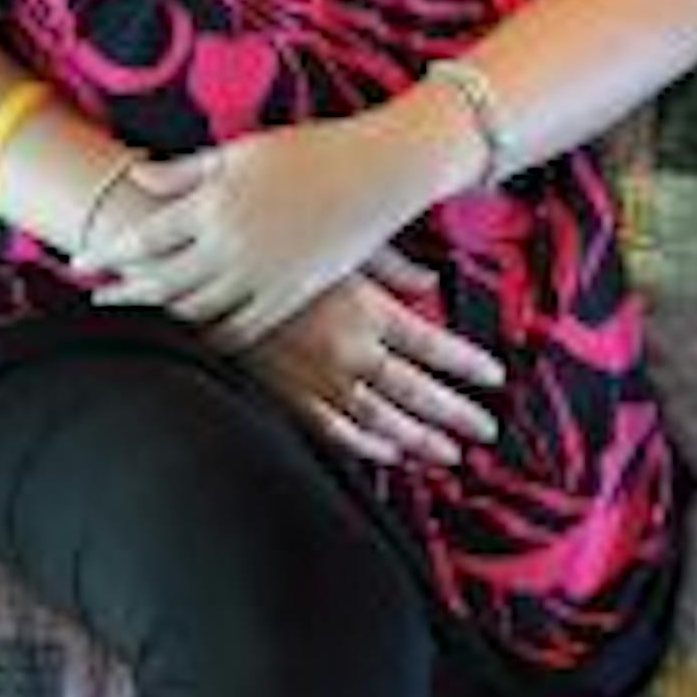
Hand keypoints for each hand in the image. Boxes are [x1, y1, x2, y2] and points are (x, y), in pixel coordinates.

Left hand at [85, 112, 440, 352]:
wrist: (379, 172)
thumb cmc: (310, 150)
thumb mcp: (242, 152)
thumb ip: (187, 171)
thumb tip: (137, 174)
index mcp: (215, 204)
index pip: (145, 238)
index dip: (108, 254)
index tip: (79, 264)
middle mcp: (232, 245)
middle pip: (161, 282)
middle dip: (123, 293)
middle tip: (94, 300)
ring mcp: (262, 275)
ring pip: (197, 311)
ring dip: (160, 319)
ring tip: (135, 321)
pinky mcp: (291, 296)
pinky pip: (241, 329)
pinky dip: (211, 340)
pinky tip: (191, 343)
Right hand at [242, 248, 500, 469]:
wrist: (201, 273)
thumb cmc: (271, 247)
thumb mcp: (339, 243)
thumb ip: (389, 265)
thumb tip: (429, 282)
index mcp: (365, 309)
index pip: (433, 345)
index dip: (468, 364)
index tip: (495, 377)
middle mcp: (347, 350)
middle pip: (416, 391)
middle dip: (457, 414)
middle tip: (486, 431)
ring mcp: (316, 379)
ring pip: (381, 420)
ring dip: (419, 440)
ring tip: (449, 454)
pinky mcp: (284, 396)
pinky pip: (334, 431)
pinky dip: (366, 446)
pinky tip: (391, 453)